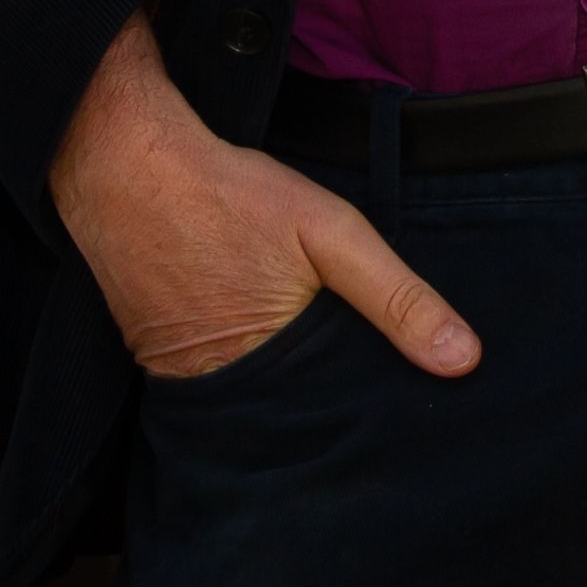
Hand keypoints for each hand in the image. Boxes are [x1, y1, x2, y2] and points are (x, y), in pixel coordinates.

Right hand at [50, 11, 478, 379]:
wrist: (124, 164)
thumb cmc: (230, 196)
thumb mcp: (332, 233)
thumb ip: (397, 299)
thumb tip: (463, 360)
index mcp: (265, 378)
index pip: (334, 422)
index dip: (367, 408)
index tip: (402, 401)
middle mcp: (217, 396)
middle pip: (292, 416)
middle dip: (329, 401)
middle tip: (365, 371)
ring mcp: (179, 381)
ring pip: (254, 398)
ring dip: (286, 384)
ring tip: (320, 354)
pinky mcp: (155, 358)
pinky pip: (214, 378)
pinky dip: (244, 363)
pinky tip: (264, 332)